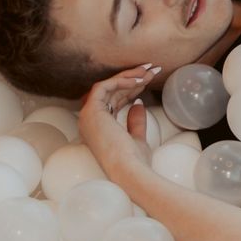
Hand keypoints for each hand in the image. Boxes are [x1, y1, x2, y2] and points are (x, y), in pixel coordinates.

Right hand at [77, 64, 159, 178]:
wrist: (129, 171)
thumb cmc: (134, 161)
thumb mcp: (137, 138)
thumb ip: (135, 121)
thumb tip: (138, 103)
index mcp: (99, 128)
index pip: (113, 101)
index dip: (131, 89)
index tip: (148, 80)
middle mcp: (90, 121)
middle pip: (111, 92)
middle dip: (132, 78)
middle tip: (151, 69)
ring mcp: (88, 116)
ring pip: (106, 86)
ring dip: (129, 76)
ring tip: (149, 70)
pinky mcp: (91, 111)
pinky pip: (103, 87)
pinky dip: (120, 81)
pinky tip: (139, 79)